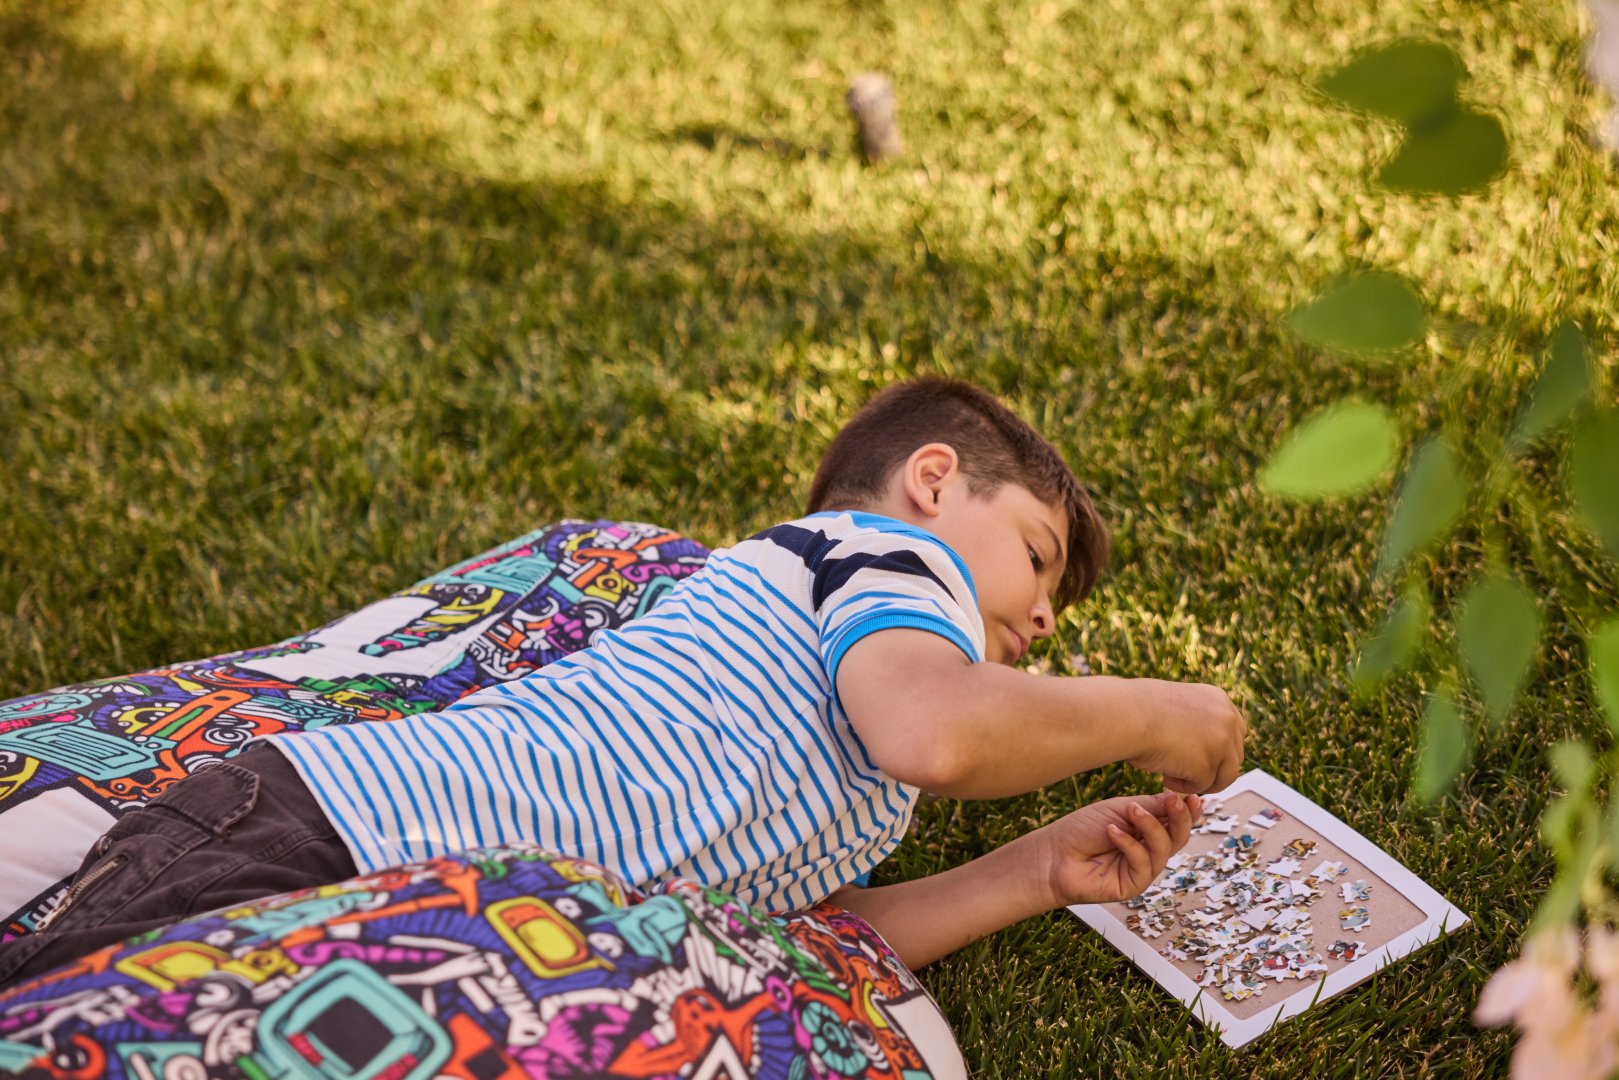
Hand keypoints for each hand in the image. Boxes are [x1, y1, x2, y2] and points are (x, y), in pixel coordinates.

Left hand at [1024, 791, 1199, 908]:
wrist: (1054, 853)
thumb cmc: (1083, 829)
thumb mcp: (1119, 809)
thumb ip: (1151, 807)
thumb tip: (1180, 799)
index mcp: (1148, 830)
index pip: (1176, 822)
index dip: (1189, 812)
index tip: (1194, 798)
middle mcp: (1149, 850)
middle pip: (1179, 838)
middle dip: (1180, 819)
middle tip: (1175, 802)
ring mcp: (1142, 869)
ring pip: (1164, 849)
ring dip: (1150, 827)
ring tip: (1131, 811)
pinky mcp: (1133, 885)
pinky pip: (1143, 863)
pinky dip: (1129, 844)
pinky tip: (1112, 832)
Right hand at [1125, 679, 1246, 793]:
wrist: (1127, 714)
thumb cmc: (1139, 708)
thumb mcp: (1178, 705)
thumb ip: (1197, 720)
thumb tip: (1203, 745)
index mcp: (1220, 700)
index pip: (1235, 732)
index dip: (1219, 749)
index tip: (1198, 757)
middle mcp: (1227, 720)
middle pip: (1235, 756)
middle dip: (1213, 768)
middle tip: (1186, 772)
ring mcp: (1221, 743)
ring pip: (1225, 776)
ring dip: (1201, 781)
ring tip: (1173, 776)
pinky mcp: (1208, 765)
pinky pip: (1202, 786)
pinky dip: (1184, 786)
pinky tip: (1165, 777)